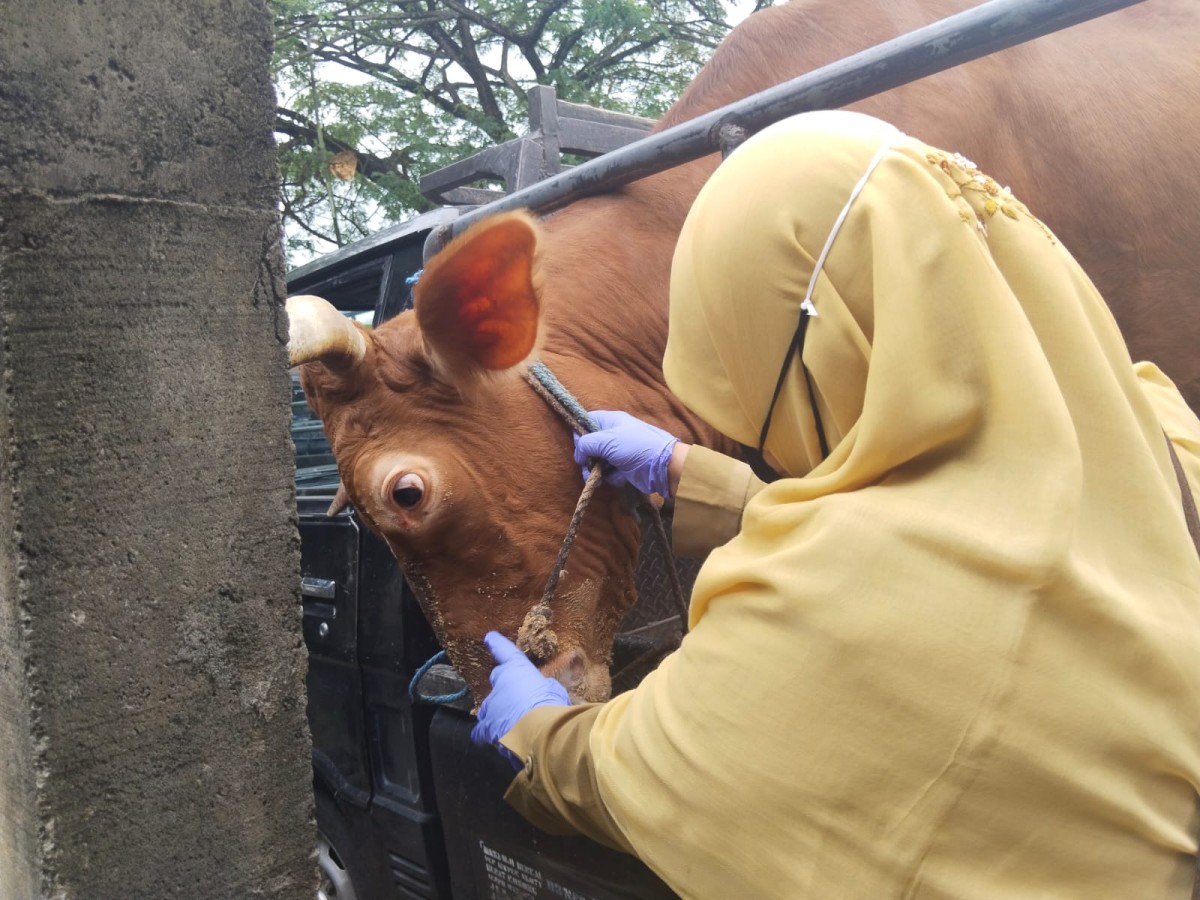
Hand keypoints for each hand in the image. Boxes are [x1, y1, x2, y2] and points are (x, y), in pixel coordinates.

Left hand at [470, 632, 569, 768]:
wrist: (540, 731)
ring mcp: (491, 706)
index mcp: (517, 669)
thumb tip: (540, 691)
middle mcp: (500, 683)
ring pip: (489, 706)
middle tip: (517, 699)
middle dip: (505, 687)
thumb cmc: (551, 704)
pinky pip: (481, 731)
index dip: (497, 644)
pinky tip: (493, 739)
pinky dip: (486, 734)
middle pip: (497, 680)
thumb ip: (543, 688)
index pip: (505, 651)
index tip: (489, 637)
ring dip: (497, 712)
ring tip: (510, 723)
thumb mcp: (554, 690)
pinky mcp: (486, 727)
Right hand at [573, 410, 678, 497]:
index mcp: (611, 421)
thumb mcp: (607, 440)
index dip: (580, 433)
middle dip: (587, 458)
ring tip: (600, 479)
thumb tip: (578, 454)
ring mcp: (619, 451)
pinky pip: (610, 472)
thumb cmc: (634, 446)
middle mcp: (614, 434)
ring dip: (598, 471)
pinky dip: (612, 476)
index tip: (580, 447)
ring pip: (598, 461)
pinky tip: (620, 477)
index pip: (587, 421)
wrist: (662, 465)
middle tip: (587, 468)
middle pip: (591, 444)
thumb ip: (586, 444)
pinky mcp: (624, 467)